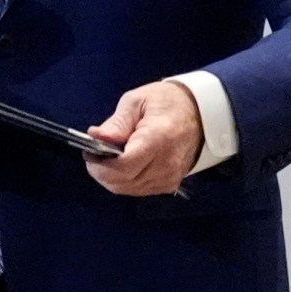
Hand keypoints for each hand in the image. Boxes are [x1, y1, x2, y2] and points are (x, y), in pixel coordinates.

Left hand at [87, 80, 205, 196]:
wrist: (200, 114)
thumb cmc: (167, 103)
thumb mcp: (137, 101)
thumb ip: (117, 123)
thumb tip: (96, 137)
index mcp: (157, 140)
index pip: (123, 167)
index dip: (101, 165)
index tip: (90, 153)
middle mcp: (166, 164)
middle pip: (122, 182)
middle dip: (102, 172)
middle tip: (96, 155)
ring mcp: (169, 178)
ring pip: (127, 189)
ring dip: (112, 178)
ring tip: (110, 158)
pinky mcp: (169, 185)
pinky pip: (138, 190)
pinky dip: (125, 181)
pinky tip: (125, 165)